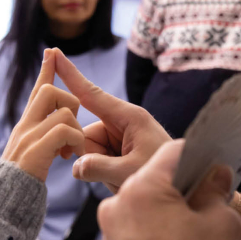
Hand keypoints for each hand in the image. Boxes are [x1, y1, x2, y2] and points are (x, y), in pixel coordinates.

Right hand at [1, 49, 86, 181]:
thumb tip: (59, 144)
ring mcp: (27, 139)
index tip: (51, 52)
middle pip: (47, 91)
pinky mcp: (34, 153)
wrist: (1, 213)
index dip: (45, 71)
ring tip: (72, 153)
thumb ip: (43, 148)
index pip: (37, 91)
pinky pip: (63, 131)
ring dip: (75, 129)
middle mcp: (23, 128)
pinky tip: (71, 159)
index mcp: (25, 127)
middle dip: (67, 103)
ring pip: (60, 110)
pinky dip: (75, 142)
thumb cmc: (19, 192)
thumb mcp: (32, 162)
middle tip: (71, 131)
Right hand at [52, 50, 169, 192]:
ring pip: (88, 148)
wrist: (186, 186)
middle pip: (84, 131)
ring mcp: (120, 136)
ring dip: (96, 166)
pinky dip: (100, 170)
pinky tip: (117, 178)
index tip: (54, 52)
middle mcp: (123, 122)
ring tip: (121, 178)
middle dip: (87, 153)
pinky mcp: (120, 150)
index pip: (91, 93)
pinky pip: (96, 157)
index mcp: (130, 117)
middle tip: (109, 171)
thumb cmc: (167, 175)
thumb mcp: (131, 173)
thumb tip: (75, 167)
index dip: (70, 74)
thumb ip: (99, 168)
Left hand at [98, 140, 240, 239]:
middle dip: (184, 189)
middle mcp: (117, 209)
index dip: (202, 158)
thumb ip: (214, 191)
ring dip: (172, 215)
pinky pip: (141, 236)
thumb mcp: (222, 223)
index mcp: (141, 189)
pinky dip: (161, 238)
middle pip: (156, 181)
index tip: (217, 173)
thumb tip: (212, 176)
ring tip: (201, 239)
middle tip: (213, 207)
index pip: (173, 153)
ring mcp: (113, 238)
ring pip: (148, 210)